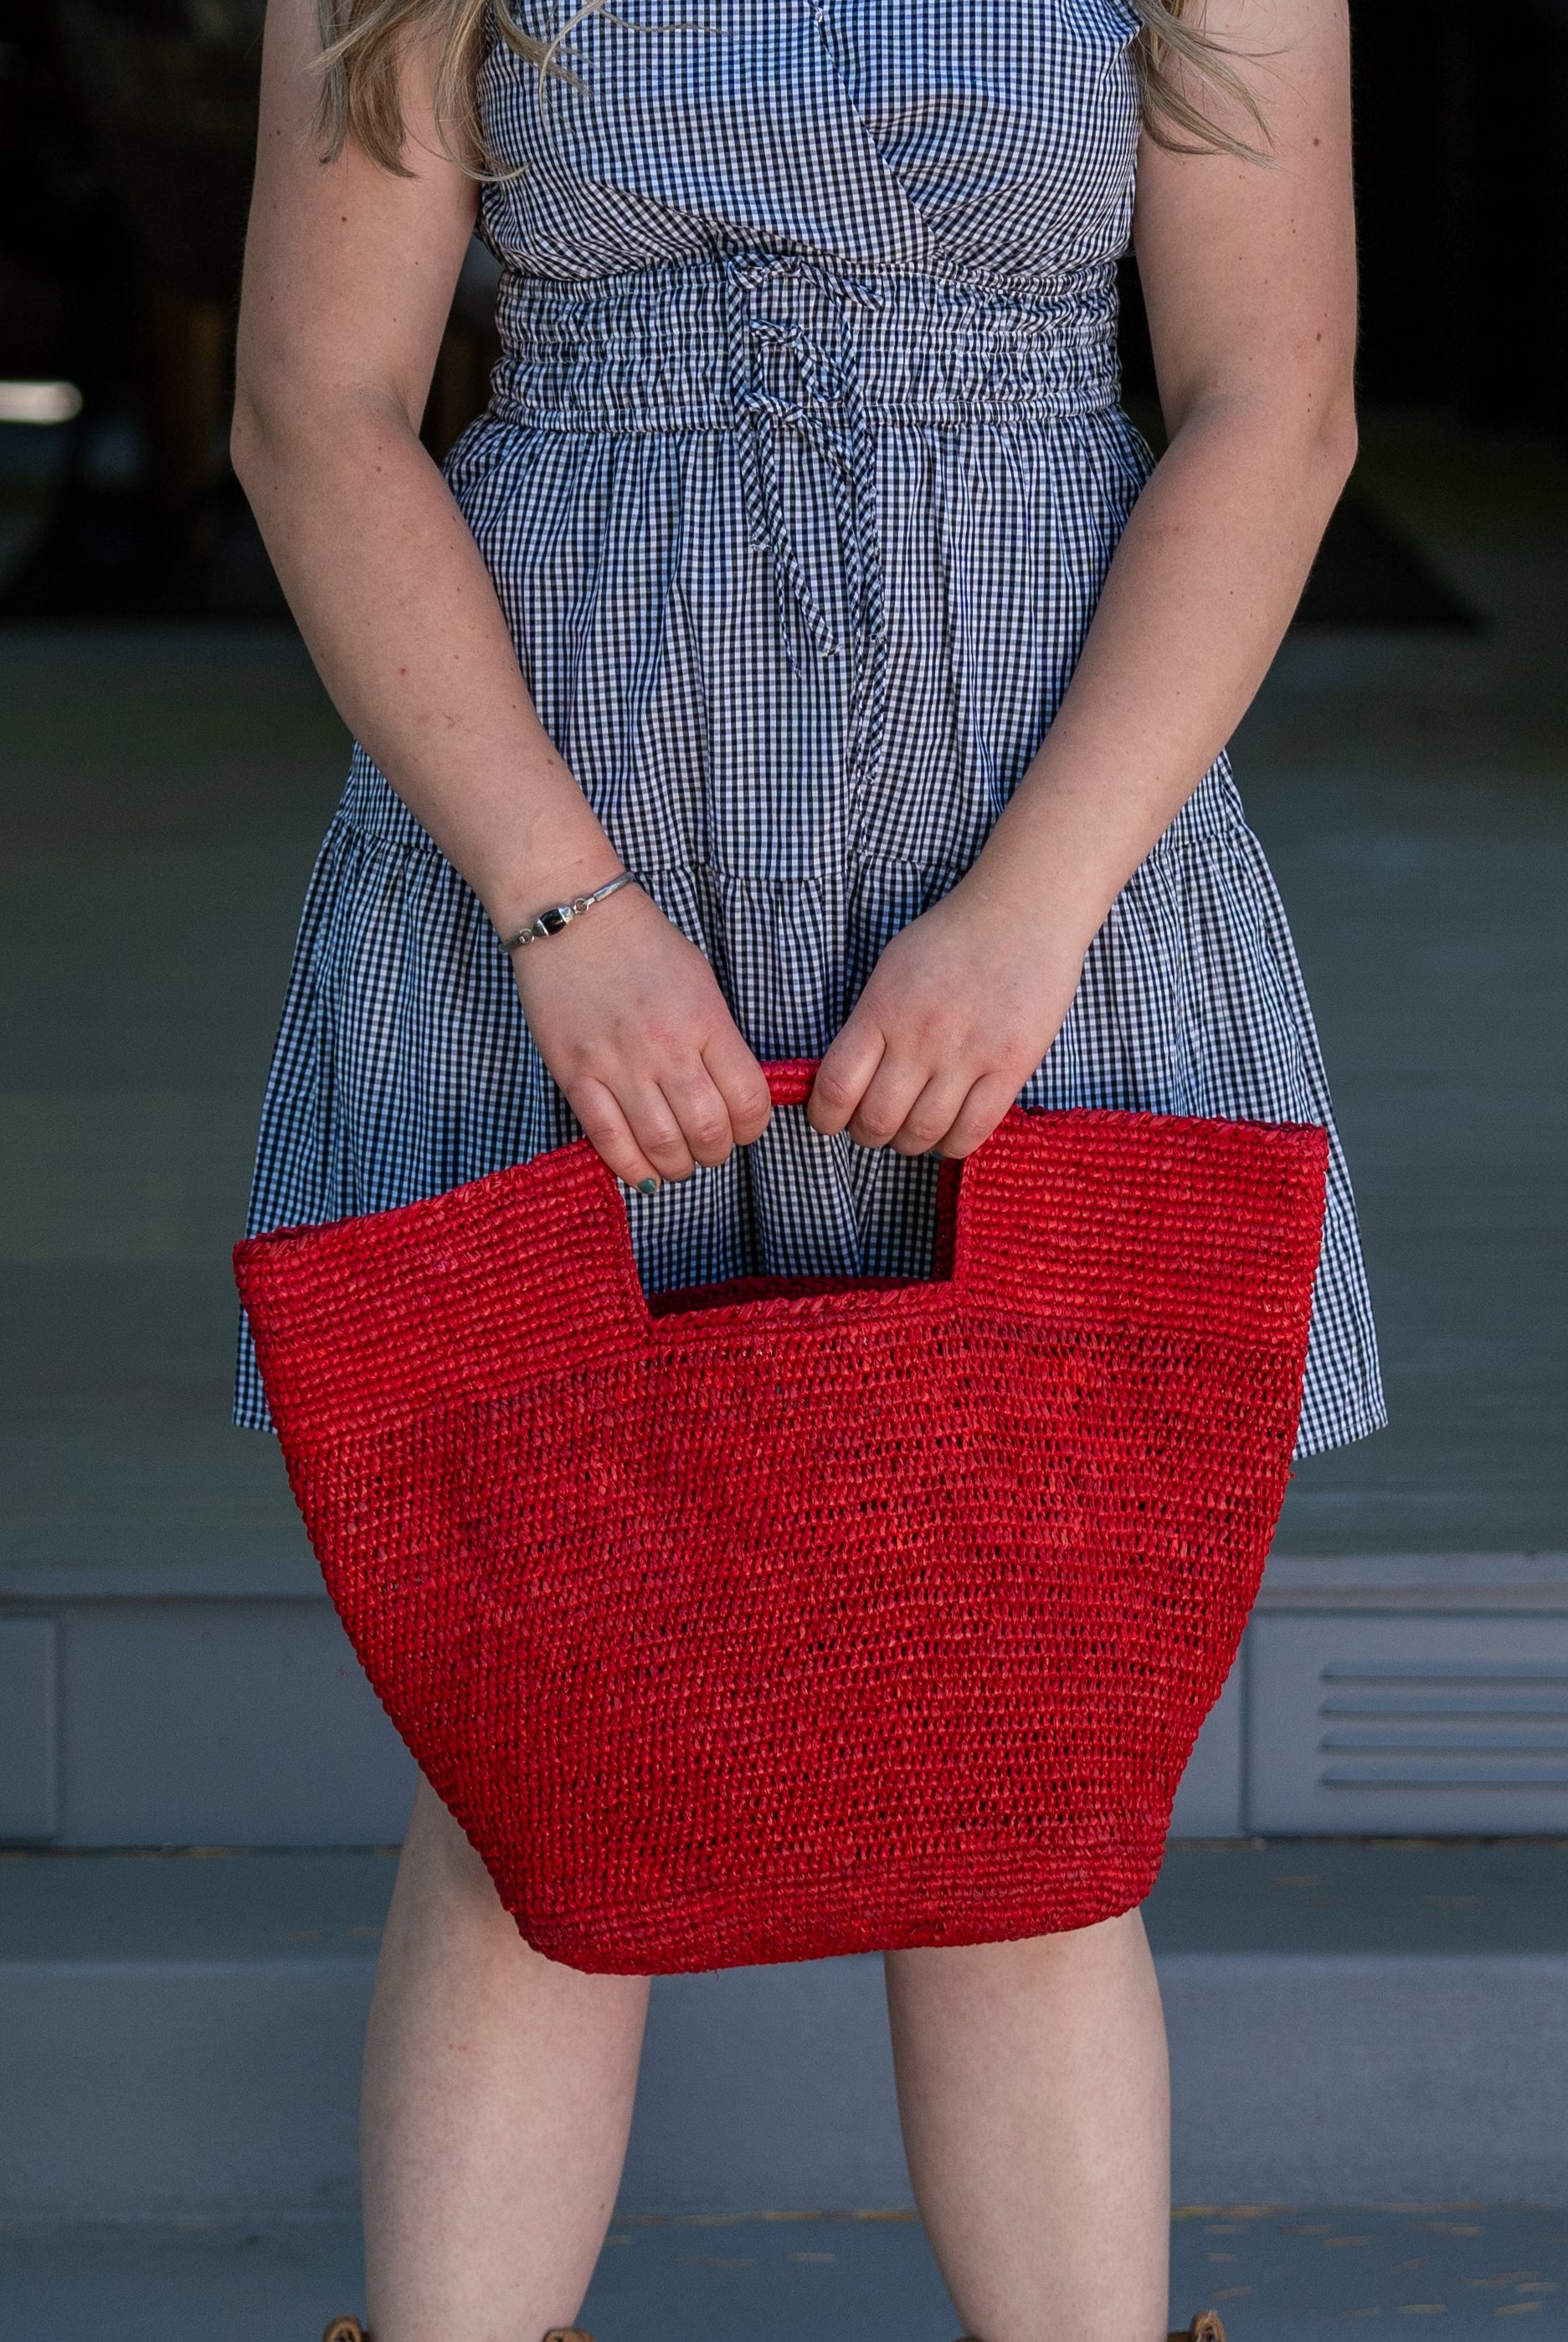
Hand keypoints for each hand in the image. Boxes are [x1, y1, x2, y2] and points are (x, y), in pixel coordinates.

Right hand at [510, 882, 771, 1188]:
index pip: (748, 1099)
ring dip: (678, 1166)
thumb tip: (733, 1093)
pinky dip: (631, 1167)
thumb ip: (718, 1037)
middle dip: (717, 1152)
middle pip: (708, 1130)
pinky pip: (608, 1140)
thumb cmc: (642, 945)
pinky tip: (643, 1171)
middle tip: (710, 1147)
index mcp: (705, 1020)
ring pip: (661, 1144)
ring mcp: (617, 1064)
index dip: (753, 1127)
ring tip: (678, 1161)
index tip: (744, 1126)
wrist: (571, 915)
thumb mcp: (701, 981)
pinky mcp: (575, 1075)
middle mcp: (665, 1047)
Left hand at [806, 879, 1087, 1158]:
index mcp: (881, 1009)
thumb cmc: (952, 938)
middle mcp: (920, 1035)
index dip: (825, 1118)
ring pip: (923, 1133)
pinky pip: (973, 1131)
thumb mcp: (891, 970)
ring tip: (915, 1129)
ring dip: (911, 1143)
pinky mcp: (1011, 1065)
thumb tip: (845, 1080)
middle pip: (877, 1121)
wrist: (1023, 910)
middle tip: (878, 1126)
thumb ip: (869, 1024)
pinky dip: (953, 1144)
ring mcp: (967, 1052)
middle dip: (869, 1135)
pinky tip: (950, 1131)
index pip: (836, 1086)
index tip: (832, 1119)